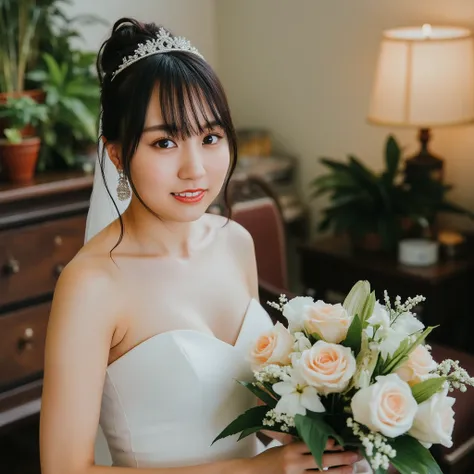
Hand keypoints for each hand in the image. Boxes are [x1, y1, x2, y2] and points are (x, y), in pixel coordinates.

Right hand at [247, 438, 362, 473]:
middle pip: (321, 460)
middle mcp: (293, 463)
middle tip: (354, 455)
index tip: (340, 442)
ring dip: (337, 472)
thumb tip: (318, 441)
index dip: (327, 444)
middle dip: (339, 458)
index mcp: (289, 450)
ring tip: (351, 469)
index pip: (312, 445)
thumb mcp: (281, 447)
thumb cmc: (268, 460)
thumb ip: (297, 445)